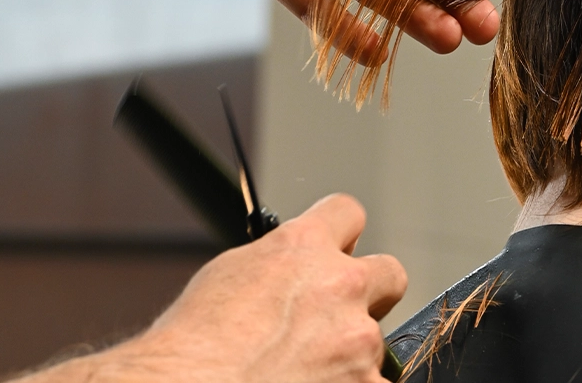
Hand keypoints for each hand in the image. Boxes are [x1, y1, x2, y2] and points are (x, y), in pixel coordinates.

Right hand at [92, 194, 406, 382]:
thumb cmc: (192, 346)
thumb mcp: (227, 276)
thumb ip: (276, 264)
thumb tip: (288, 271)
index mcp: (303, 247)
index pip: (348, 213)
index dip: (341, 233)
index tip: (339, 247)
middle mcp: (341, 285)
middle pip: (388, 273)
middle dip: (370, 292)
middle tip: (340, 316)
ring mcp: (358, 340)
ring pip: (375, 343)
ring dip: (349, 356)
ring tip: (303, 371)